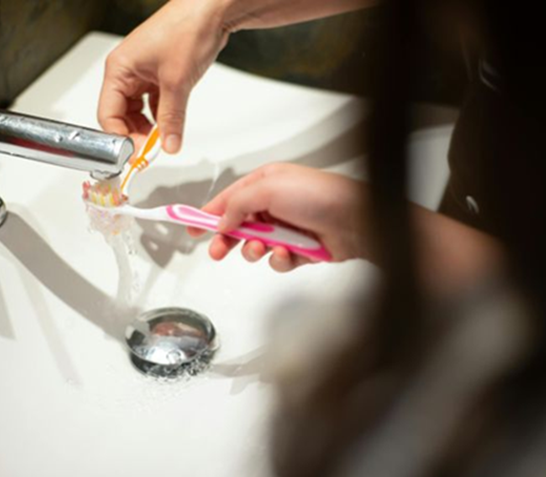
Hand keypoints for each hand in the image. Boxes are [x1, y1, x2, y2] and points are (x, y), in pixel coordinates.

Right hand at [97, 0, 229, 152]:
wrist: (210, 12)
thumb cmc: (186, 31)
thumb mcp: (177, 82)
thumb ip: (171, 119)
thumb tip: (169, 145)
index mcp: (119, 69)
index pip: (107, 114)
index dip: (119, 138)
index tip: (135, 155)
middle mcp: (127, 72)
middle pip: (120, 115)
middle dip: (134, 135)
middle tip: (151, 152)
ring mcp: (143, 73)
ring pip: (137, 111)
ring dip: (148, 127)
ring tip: (162, 140)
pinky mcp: (159, 75)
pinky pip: (153, 103)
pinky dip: (160, 116)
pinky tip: (169, 126)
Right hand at [188, 163, 367, 271]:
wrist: (356, 220)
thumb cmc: (318, 196)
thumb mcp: (268, 189)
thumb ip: (238, 204)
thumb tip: (221, 221)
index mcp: (265, 184)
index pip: (229, 199)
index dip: (207, 214)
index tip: (189, 227)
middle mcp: (275, 204)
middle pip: (238, 226)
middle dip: (227, 239)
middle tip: (217, 252)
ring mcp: (287, 228)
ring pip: (256, 246)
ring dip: (256, 250)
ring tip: (263, 247)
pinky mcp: (300, 249)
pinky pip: (277, 260)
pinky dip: (280, 259)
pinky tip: (288, 253)